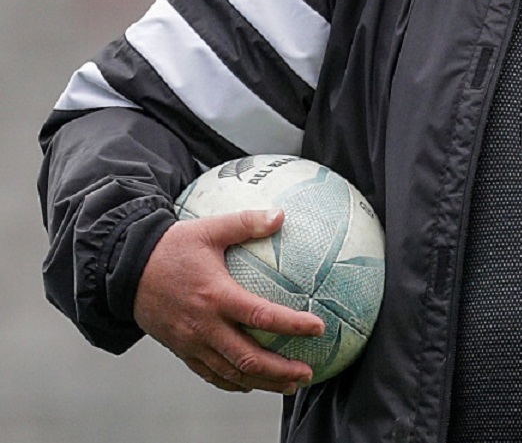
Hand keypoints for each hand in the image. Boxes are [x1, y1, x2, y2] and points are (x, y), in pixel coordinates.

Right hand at [134, 208, 325, 393]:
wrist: (124, 271)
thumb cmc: (171, 247)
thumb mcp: (209, 228)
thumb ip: (246, 222)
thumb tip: (281, 214)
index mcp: (216, 296)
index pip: (261, 316)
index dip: (292, 325)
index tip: (319, 328)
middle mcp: (204, 326)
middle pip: (248, 359)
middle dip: (281, 370)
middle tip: (308, 373)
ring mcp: (191, 343)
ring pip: (231, 373)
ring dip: (263, 383)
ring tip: (290, 385)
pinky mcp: (181, 350)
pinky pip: (210, 374)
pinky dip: (234, 383)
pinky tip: (253, 384)